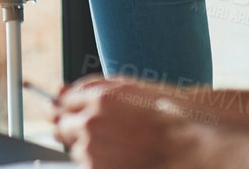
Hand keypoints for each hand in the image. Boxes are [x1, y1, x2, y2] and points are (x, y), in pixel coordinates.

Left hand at [55, 77, 197, 167]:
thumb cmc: (165, 115)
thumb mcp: (128, 88)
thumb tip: (61, 91)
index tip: (72, 113)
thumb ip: (90, 87)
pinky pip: (87, 166)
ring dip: (88, 148)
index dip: (67, 108)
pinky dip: (99, 163)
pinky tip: (122, 158)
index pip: (61, 102)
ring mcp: (93, 151)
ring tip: (120, 146)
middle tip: (101, 132)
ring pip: (75, 150)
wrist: (188, 147)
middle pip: (62, 127)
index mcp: (98, 98)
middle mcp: (90, 124)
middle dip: (73, 128)